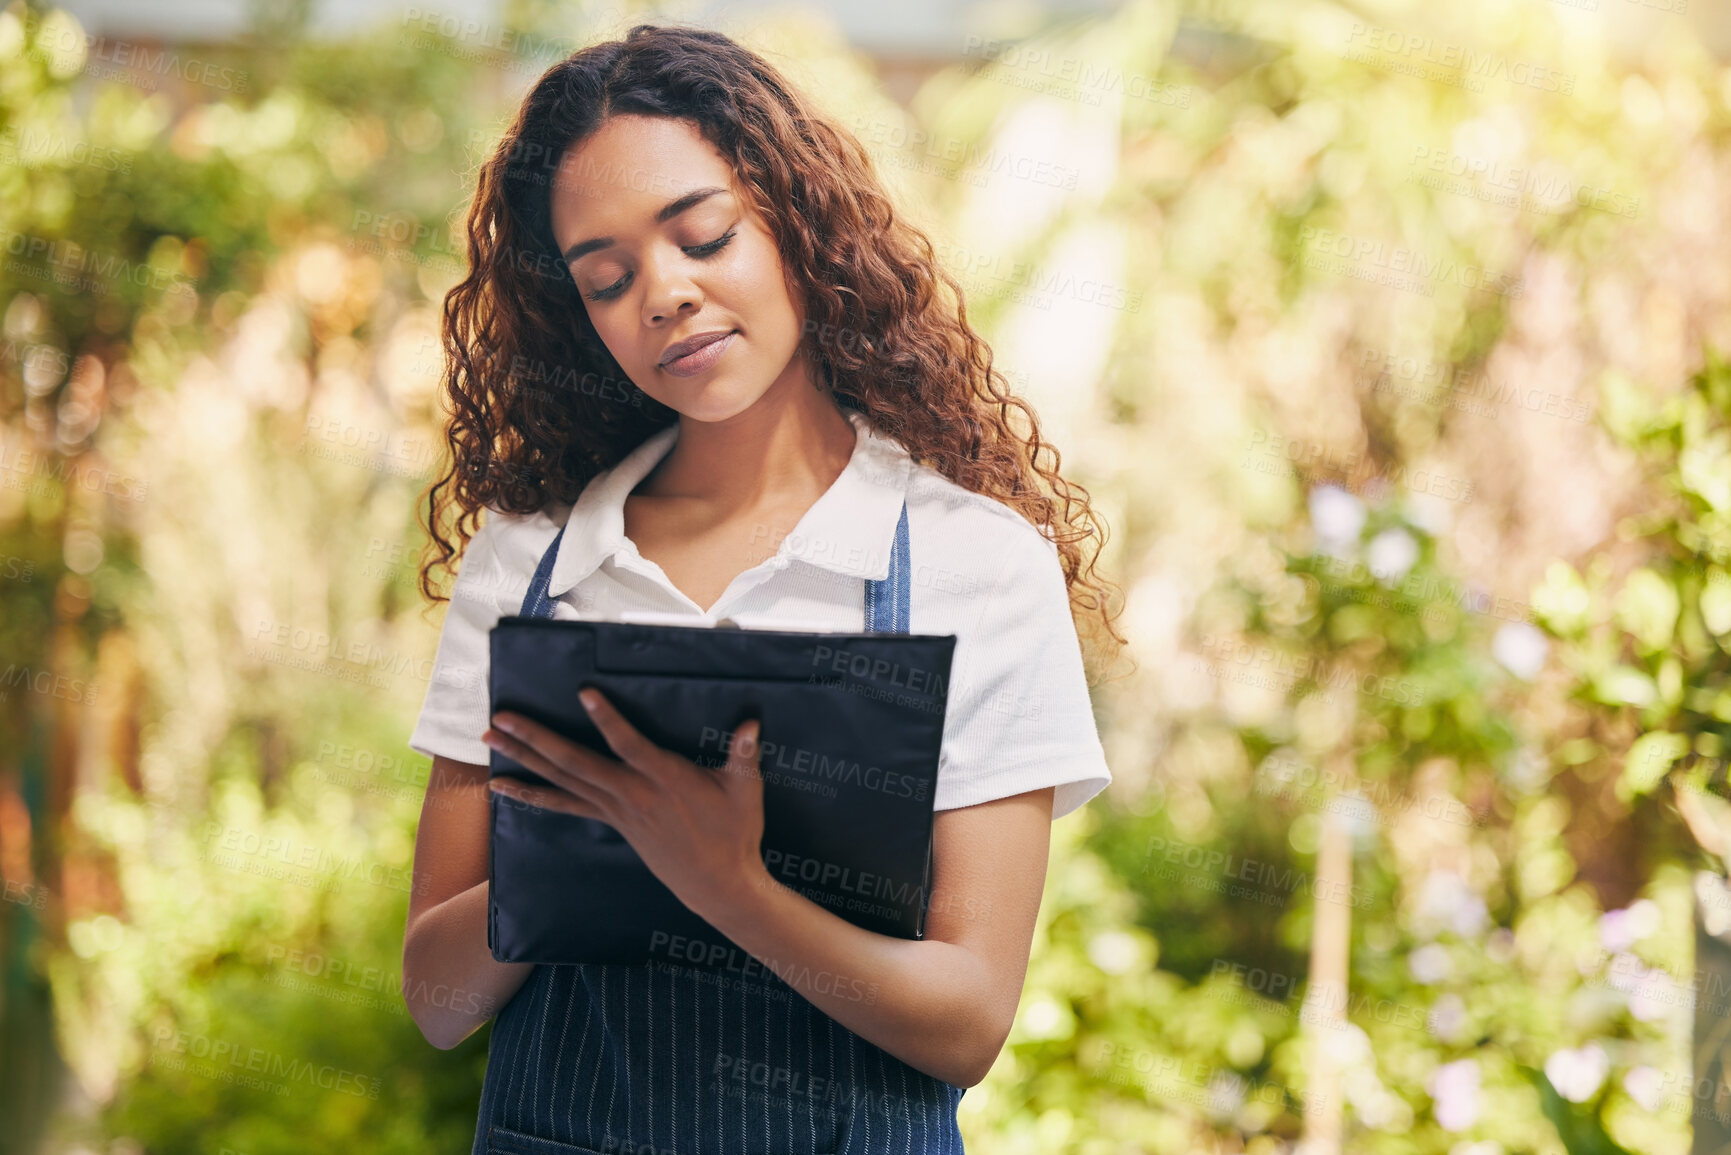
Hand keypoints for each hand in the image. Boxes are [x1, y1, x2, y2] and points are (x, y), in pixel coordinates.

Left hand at [483, 688, 769, 922]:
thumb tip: (751, 724)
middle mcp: (632, 794)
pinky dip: (530, 794)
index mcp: (664, 779)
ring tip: (490, 738)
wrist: (718, 884)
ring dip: (523, 758)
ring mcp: (616, 810)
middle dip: (536, 738)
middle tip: (501, 716)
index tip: (584, 692)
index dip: (608, 719)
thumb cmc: (734, 831)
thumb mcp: (745, 791)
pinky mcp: (610, 821)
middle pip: (575, 762)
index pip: (630, 745)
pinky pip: (562, 804)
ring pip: (561, 780)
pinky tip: (501, 786)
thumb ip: (744, 755)